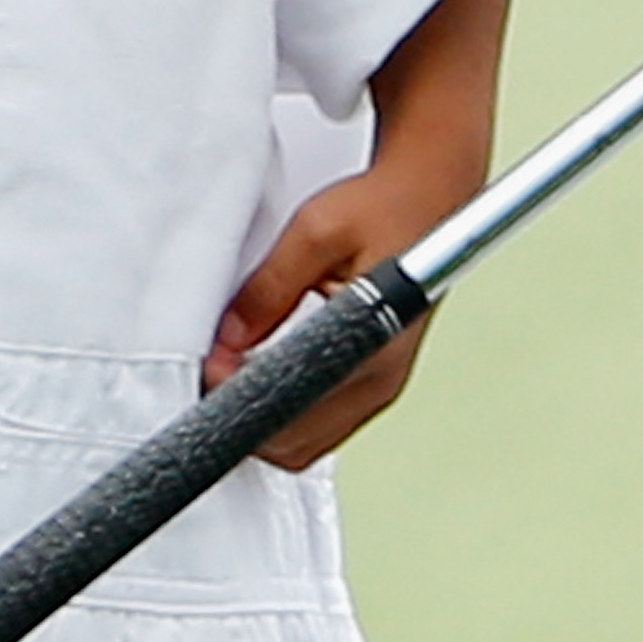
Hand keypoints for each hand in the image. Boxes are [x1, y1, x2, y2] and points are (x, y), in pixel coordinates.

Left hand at [202, 157, 454, 471]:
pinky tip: (265, 374)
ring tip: (235, 367)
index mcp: (373, 347)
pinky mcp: (374, 384)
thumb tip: (230, 337)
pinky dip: (286, 410)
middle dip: (244, 415)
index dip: (241, 397)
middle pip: (295, 443)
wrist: (428, 198)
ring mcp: (379, 389)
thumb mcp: (316, 231)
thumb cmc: (384, 209)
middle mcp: (381, 381)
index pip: (295, 410)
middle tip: (215, 367)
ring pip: (305, 441)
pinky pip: (320, 423)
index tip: (213, 368)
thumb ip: (270, 288)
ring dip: (264, 417)